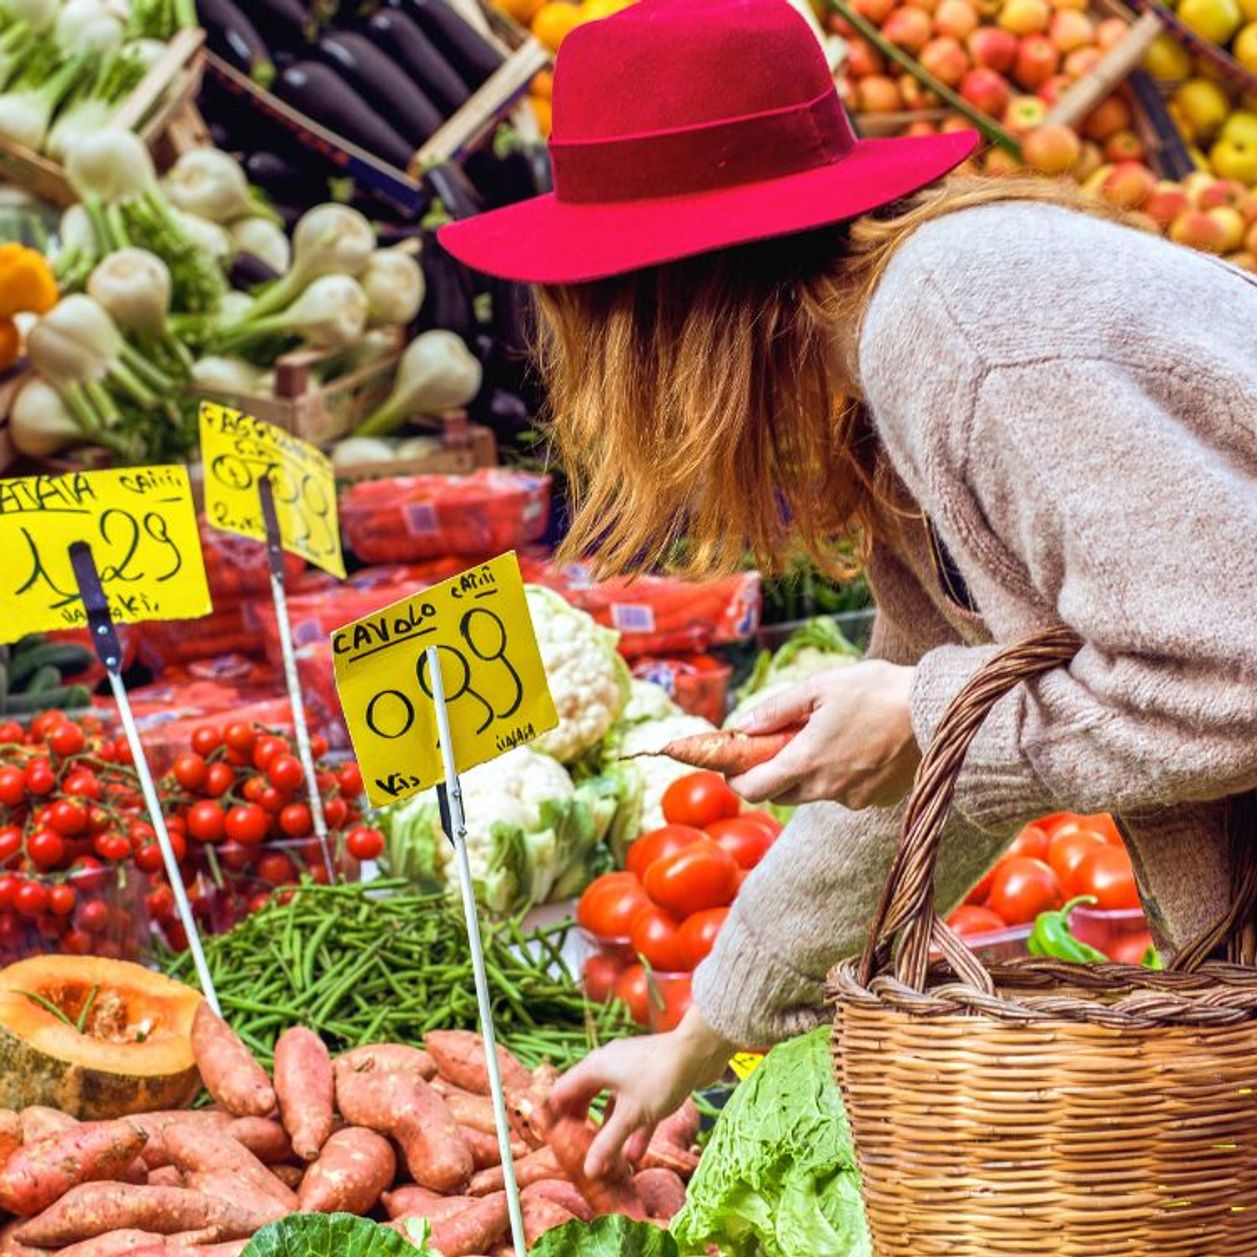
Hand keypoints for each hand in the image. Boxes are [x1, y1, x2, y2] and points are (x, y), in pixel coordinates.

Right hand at [549, 1005, 732, 1178]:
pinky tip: (635, 1155)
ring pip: (612, 1104)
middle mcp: (608, 1066)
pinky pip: (635, 1106)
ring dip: (610, 1131)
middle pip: (585, 1097)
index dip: (555, 1115)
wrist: (698, 1051)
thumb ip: (608, 1143)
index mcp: (595, 1068)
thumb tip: (588, 1170)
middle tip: (577, 1152)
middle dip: (582, 1126)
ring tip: (606, 1161)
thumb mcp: (631, 1115)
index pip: (562, 1091)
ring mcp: (630, 1071)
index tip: (552, 1140)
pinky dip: (633, 1128)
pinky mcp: (650, 1079)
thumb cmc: (660, 1078)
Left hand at [729, 661, 920, 808]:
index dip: (736, 780)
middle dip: (772, 774)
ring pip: (815, 792)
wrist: (938, 710)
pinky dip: (842, 775)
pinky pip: (847, 792)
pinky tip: (858, 747)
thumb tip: (743, 724)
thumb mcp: (820, 687)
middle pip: (782, 793)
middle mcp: (827, 788)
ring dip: (810, 773)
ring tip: (827, 738)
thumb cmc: (877, 691)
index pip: (754, 789)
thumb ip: (777, 709)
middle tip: (777, 745)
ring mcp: (854, 798)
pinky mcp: (878, 799)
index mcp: (807, 761)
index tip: (732, 766)